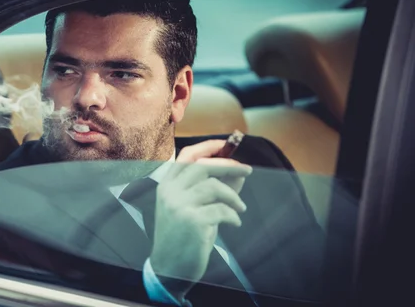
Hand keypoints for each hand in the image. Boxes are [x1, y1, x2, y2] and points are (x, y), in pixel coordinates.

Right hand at [149, 140, 251, 296]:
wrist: (168, 269)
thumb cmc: (182, 237)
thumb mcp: (194, 208)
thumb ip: (213, 189)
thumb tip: (237, 172)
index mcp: (167, 185)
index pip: (187, 156)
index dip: (208, 147)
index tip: (226, 145)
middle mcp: (170, 192)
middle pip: (203, 167)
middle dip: (228, 166)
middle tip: (247, 171)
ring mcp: (180, 206)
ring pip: (214, 187)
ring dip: (233, 197)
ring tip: (240, 208)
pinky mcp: (193, 221)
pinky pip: (221, 210)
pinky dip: (233, 215)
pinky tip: (234, 223)